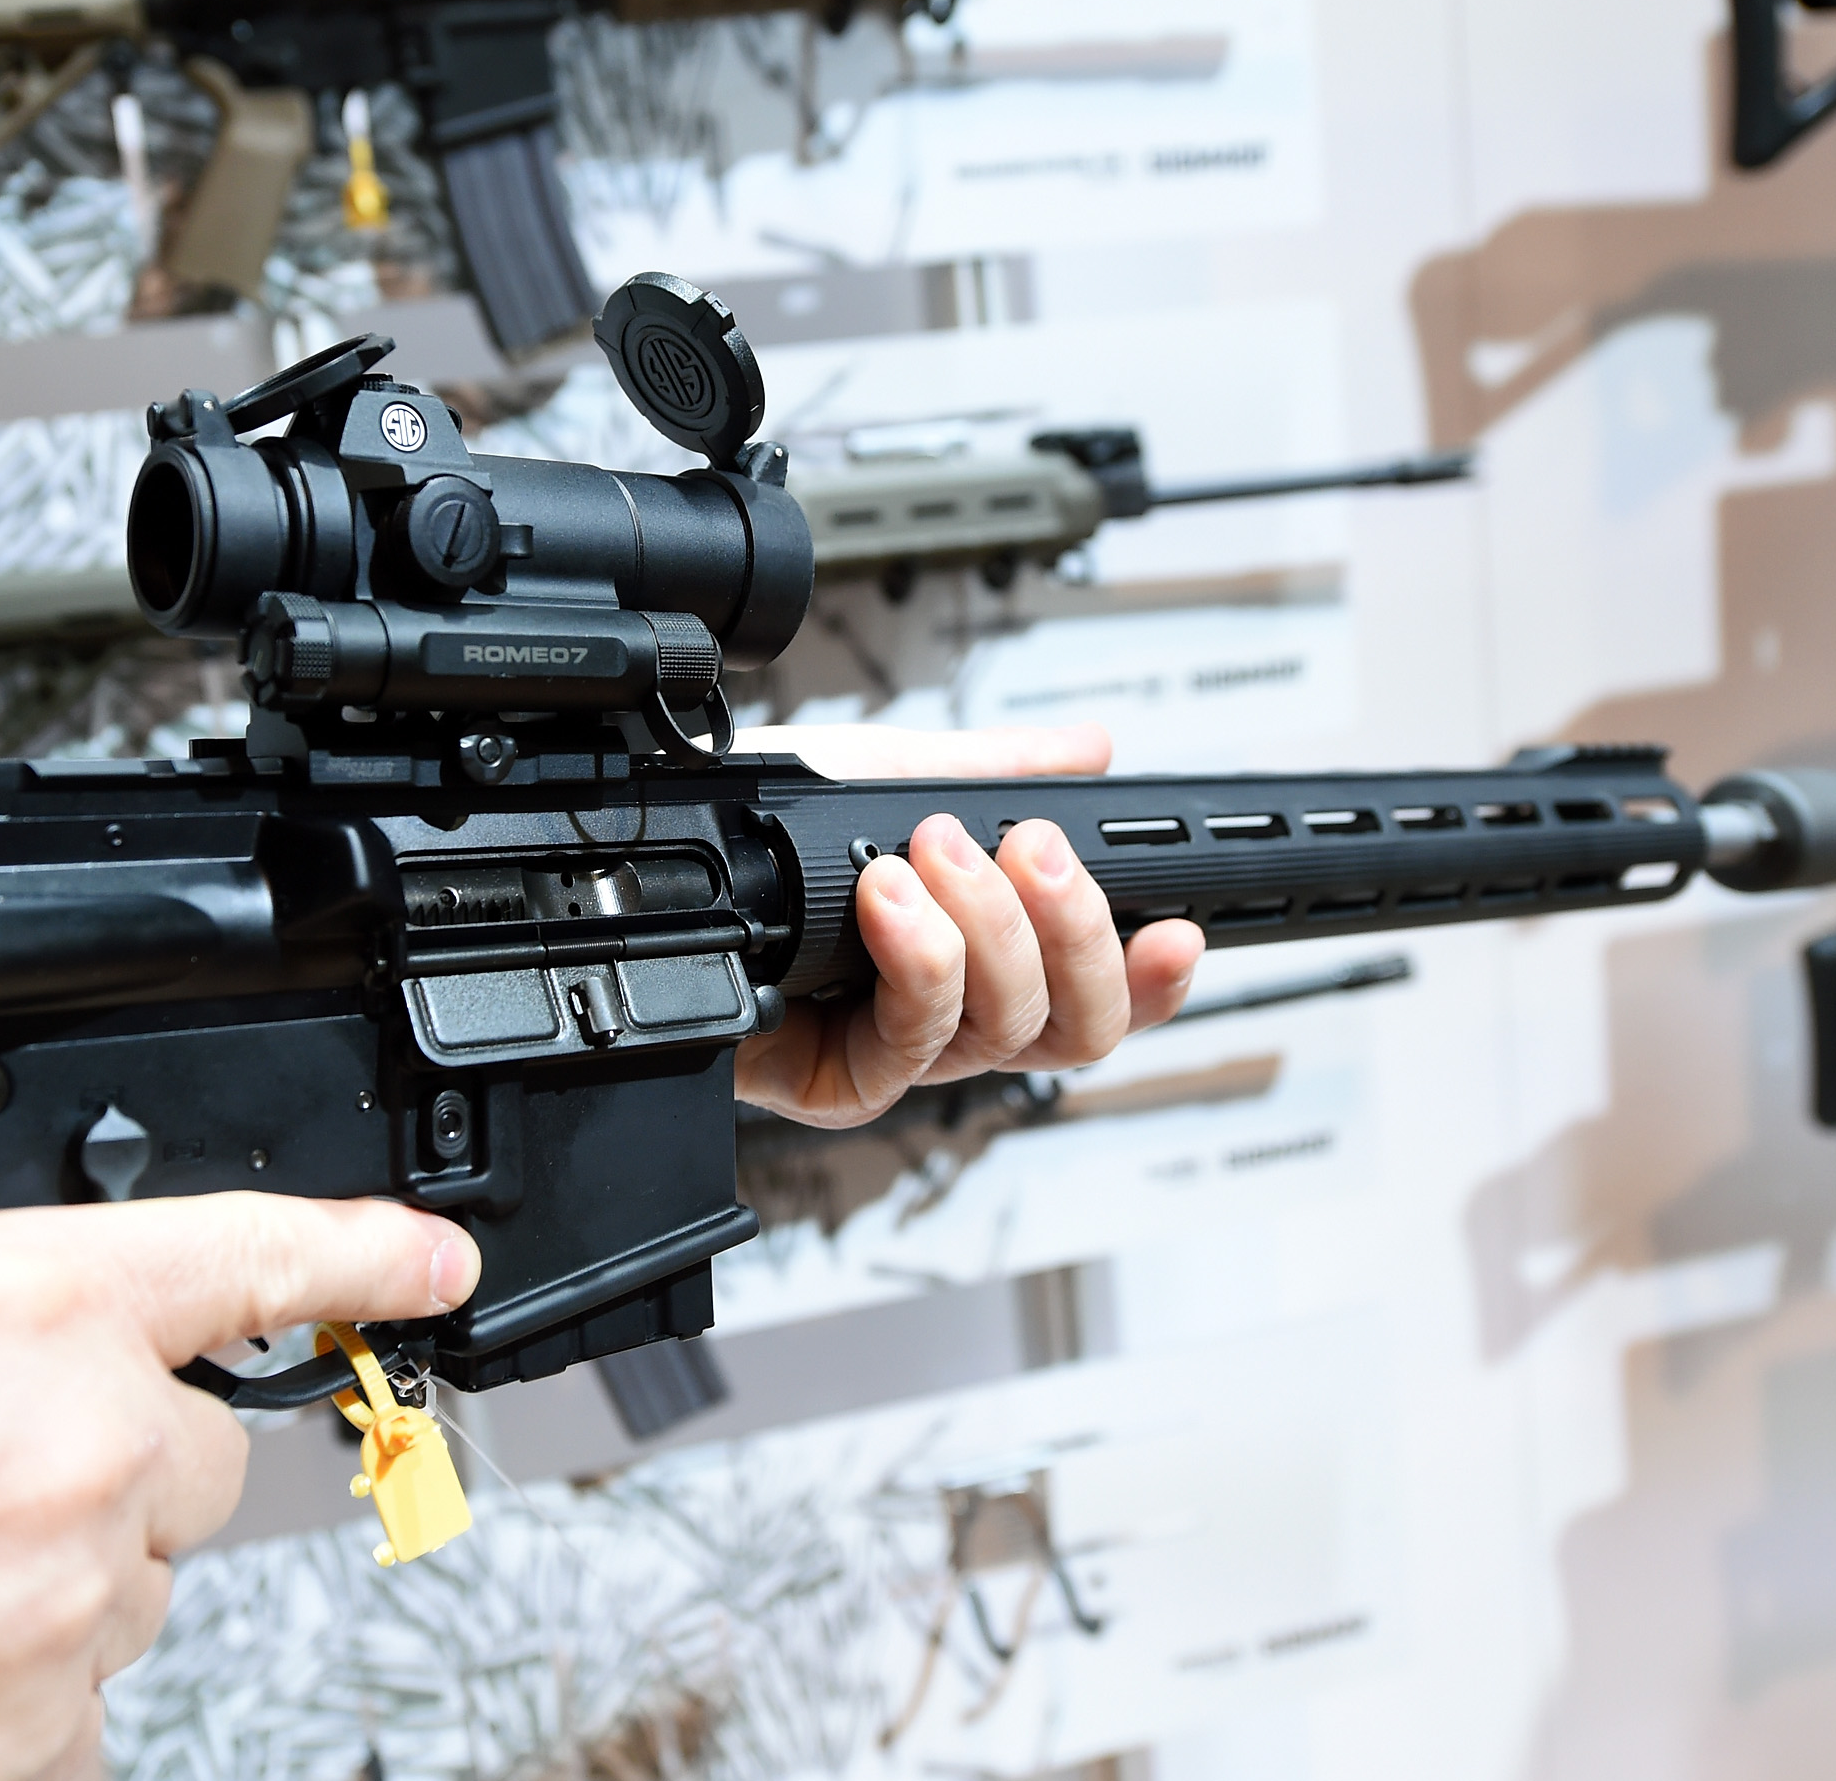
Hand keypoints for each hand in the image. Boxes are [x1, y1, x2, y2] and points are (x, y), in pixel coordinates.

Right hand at [0, 1194, 479, 1780]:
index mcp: (14, 1314)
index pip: (246, 1258)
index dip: (359, 1250)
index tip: (429, 1262)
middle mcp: (76, 1463)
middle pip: (191, 1441)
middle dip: (110, 1439)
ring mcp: (70, 1623)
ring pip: (130, 1571)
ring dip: (47, 1560)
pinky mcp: (43, 1750)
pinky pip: (76, 1690)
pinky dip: (6, 1674)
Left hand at [733, 724, 1203, 1127]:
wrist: (654, 869)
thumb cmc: (756, 843)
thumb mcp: (884, 778)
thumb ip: (992, 772)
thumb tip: (1088, 750)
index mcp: (983, 962)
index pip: (1099, 994)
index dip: (1152, 977)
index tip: (1182, 929)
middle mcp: (952, 1021)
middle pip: (1075, 1029)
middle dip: (1075, 932)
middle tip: (1035, 848)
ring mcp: (899, 1057)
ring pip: (1004, 1034)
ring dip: (988, 930)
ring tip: (939, 849)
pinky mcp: (841, 1084)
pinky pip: (912, 1044)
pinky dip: (917, 960)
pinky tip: (891, 899)